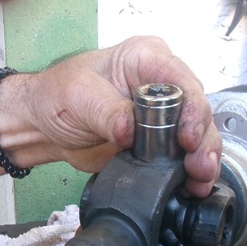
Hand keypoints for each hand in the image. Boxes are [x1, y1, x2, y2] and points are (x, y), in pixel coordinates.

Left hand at [23, 36, 221, 197]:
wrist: (43, 126)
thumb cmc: (56, 96)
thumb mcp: (77, 95)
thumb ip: (107, 111)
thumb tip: (131, 130)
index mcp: (146, 59)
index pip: (182, 80)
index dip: (192, 109)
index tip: (187, 136)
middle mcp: (162, 85)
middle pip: (197, 110)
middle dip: (203, 139)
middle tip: (198, 165)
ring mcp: (164, 115)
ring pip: (198, 135)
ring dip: (203, 159)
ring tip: (199, 180)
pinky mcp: (159, 142)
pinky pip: (183, 156)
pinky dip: (190, 172)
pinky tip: (192, 186)